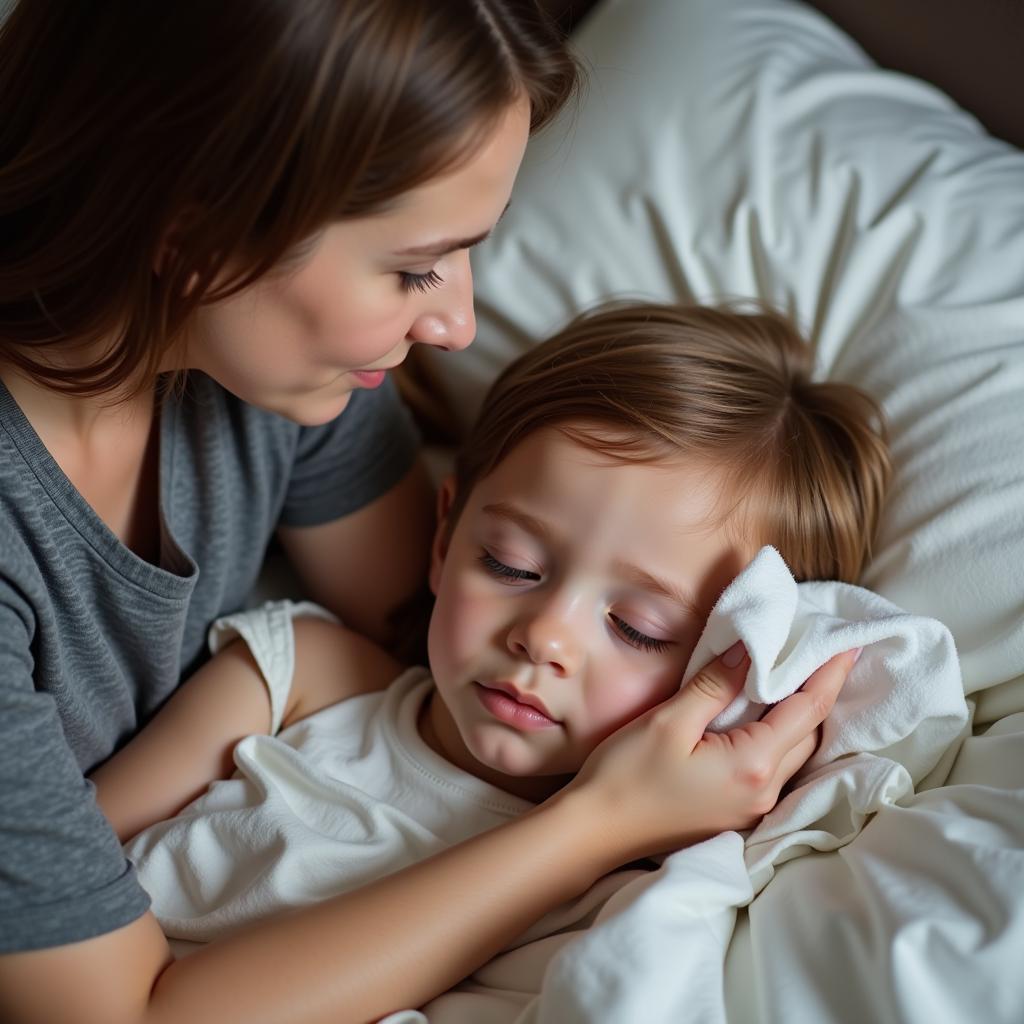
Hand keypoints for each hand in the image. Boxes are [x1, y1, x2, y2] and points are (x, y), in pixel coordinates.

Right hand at [563, 643, 857, 862]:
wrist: (595, 831)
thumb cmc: (626, 775)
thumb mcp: (670, 720)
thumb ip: (716, 685)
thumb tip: (751, 650)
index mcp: (752, 765)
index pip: (808, 710)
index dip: (829, 674)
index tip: (847, 643)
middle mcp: (763, 792)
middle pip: (809, 734)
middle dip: (819, 692)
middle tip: (816, 652)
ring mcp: (751, 808)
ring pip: (795, 753)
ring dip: (800, 716)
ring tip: (793, 677)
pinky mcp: (734, 812)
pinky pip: (773, 768)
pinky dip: (779, 736)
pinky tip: (762, 716)